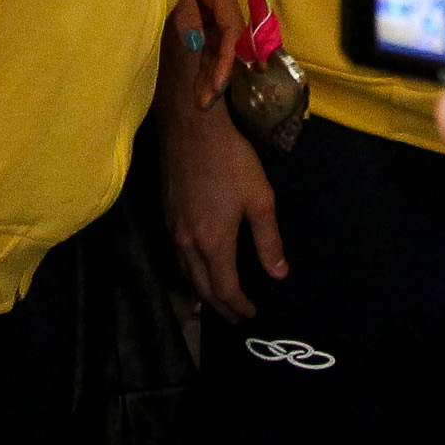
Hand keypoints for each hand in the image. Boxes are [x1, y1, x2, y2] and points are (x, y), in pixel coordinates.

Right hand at [156, 25, 283, 316]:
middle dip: (220, 305)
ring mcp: (172, 229)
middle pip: (201, 287)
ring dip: (203, 290)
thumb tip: (278, 274)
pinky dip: (190, 271)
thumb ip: (269, 240)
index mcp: (213, 243)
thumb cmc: (231, 161)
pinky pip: (177, 256)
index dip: (238, 305)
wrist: (190, 128)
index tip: (251, 314)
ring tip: (218, 297)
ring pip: (186, 273)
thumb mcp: (260, 199)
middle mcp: (188, 243)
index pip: (225, 288)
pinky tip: (198, 264)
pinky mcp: (165, 214)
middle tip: (235, 316)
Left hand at [164, 0, 238, 111]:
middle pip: (226, 41)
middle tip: (204, 103)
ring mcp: (213, 2)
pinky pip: (210, 35)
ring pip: (218, 41)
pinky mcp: (202, 6)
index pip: (231, 30)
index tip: (217, 85)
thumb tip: (196, 45)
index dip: (226, 59)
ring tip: (201, 99)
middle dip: (218, 73)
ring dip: (211, 69)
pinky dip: (206, 57)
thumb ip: (185, 11)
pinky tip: (201, 76)